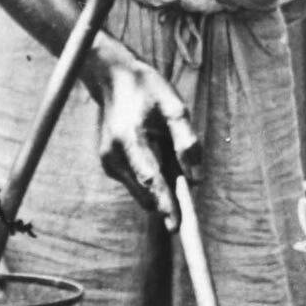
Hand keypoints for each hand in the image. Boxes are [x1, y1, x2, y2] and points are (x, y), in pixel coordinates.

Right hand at [94, 56, 198, 225]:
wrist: (113, 79)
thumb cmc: (147, 90)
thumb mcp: (173, 106)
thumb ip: (186, 140)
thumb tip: (197, 178)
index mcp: (128, 137)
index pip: (149, 178)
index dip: (165, 203)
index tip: (176, 225)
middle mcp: (113, 154)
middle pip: (144, 193)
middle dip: (168, 205)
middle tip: (188, 219)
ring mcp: (108, 161)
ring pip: (142, 193)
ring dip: (161, 192)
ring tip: (172, 164)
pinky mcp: (109, 166)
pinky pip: (137, 185)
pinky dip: (152, 183)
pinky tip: (158, 158)